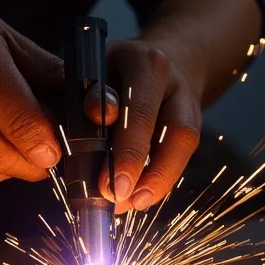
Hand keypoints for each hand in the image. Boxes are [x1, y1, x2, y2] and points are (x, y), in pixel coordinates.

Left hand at [96, 40, 202, 212]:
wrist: (150, 64)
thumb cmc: (106, 74)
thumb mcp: (86, 77)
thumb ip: (79, 106)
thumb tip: (70, 148)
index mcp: (140, 61)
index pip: (134, 106)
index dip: (123, 145)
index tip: (107, 179)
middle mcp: (170, 78)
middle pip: (166, 126)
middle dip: (140, 166)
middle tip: (117, 196)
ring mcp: (186, 99)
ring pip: (182, 141)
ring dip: (158, 178)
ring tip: (134, 203)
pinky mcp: (193, 120)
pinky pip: (182, 152)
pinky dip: (162, 177)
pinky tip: (142, 196)